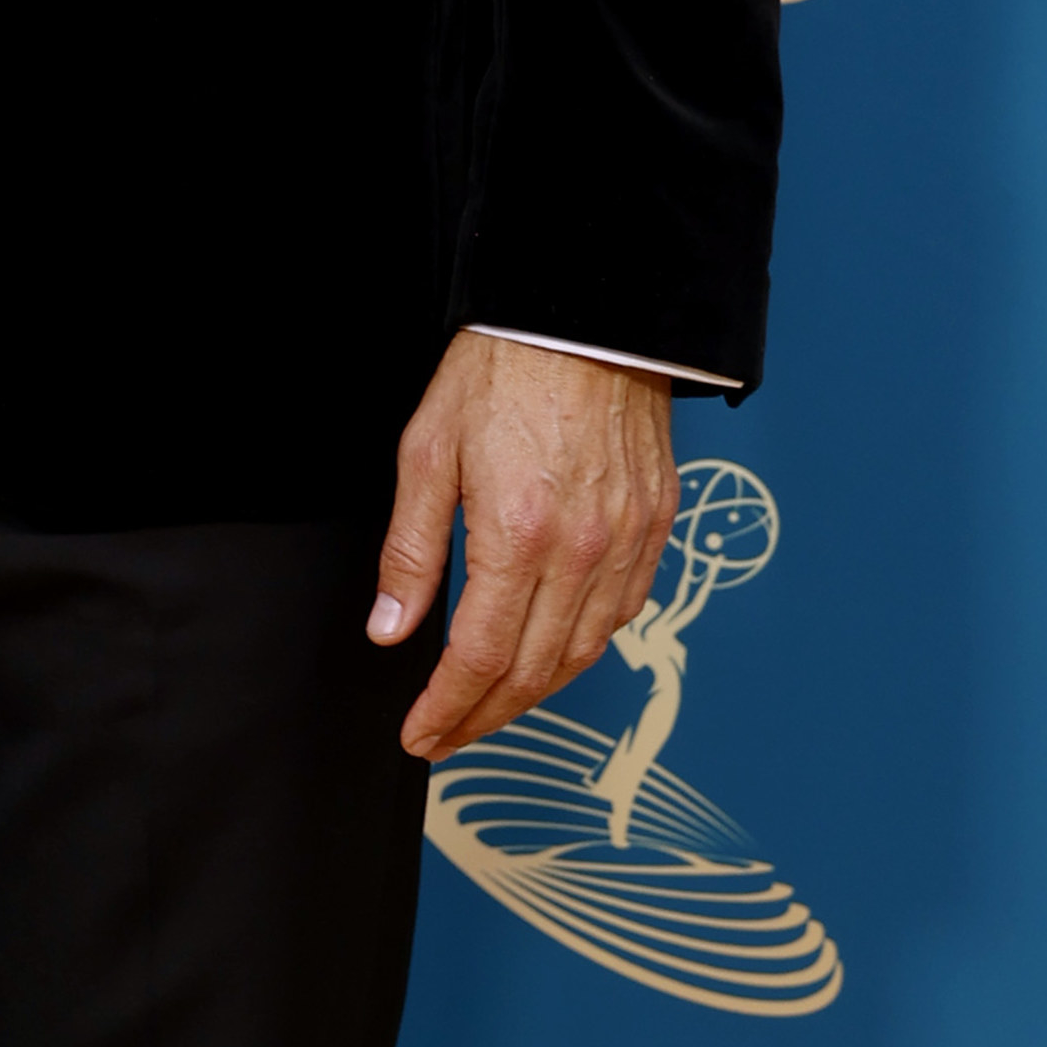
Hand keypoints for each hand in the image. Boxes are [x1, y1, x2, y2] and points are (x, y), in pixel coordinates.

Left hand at [370, 333, 678, 762]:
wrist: (583, 312)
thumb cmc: (501, 369)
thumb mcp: (428, 451)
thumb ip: (411, 551)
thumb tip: (391, 629)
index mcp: (519, 535)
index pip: (480, 659)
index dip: (447, 709)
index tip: (420, 733)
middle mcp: (583, 551)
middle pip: (534, 672)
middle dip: (485, 716)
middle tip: (447, 733)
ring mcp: (628, 541)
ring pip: (584, 653)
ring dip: (535, 693)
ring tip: (492, 705)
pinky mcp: (655, 524)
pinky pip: (623, 612)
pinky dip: (584, 647)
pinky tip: (554, 651)